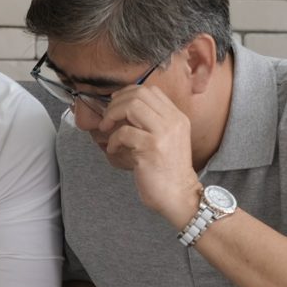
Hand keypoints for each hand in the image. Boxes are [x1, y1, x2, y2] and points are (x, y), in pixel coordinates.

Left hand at [97, 85, 200, 226]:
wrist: (179, 196)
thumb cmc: (168, 172)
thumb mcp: (167, 140)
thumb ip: (152, 124)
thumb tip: (122, 110)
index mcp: (177, 117)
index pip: (151, 90)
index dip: (128, 93)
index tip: (116, 105)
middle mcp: (173, 121)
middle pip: (139, 93)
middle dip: (116, 103)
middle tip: (107, 118)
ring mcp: (163, 133)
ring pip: (131, 106)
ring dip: (112, 115)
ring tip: (106, 129)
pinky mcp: (151, 148)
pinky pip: (124, 132)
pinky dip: (112, 140)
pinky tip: (113, 150)